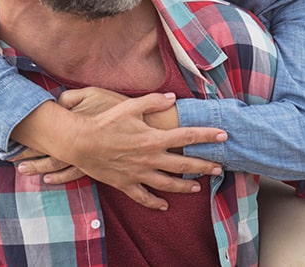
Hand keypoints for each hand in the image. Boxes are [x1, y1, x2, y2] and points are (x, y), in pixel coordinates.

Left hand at [14, 88, 126, 181]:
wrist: (145, 129)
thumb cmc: (119, 108)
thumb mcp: (94, 93)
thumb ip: (72, 97)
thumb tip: (56, 102)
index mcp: (72, 124)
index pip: (43, 131)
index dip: (27, 135)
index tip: (10, 137)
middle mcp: (75, 144)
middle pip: (45, 150)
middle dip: (27, 154)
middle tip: (9, 157)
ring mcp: (85, 157)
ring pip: (56, 165)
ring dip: (39, 168)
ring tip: (23, 170)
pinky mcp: (95, 166)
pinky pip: (72, 174)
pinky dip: (59, 177)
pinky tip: (49, 180)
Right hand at [59, 92, 225, 209]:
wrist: (81, 142)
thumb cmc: (105, 122)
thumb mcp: (129, 106)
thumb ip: (153, 101)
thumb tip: (172, 98)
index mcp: (153, 138)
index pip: (187, 136)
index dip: (206, 135)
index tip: (223, 135)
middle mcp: (150, 158)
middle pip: (184, 164)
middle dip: (203, 165)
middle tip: (218, 167)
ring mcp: (139, 173)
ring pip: (168, 184)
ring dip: (185, 186)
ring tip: (198, 187)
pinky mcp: (126, 184)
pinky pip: (144, 197)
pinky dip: (155, 202)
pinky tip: (164, 205)